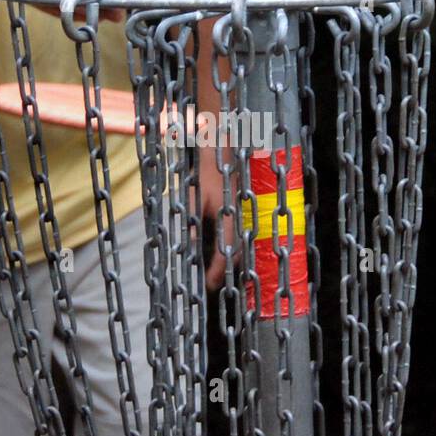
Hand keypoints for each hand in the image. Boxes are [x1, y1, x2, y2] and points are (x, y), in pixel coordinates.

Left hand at [200, 145, 235, 290]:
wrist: (223, 150)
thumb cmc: (207, 172)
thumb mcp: (194, 197)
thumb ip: (192, 221)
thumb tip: (188, 243)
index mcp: (231, 217)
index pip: (225, 252)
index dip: (217, 271)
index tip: (208, 284)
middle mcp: (242, 219)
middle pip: (238, 253)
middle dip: (225, 271)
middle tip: (212, 283)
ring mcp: (246, 216)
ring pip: (242, 245)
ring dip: (231, 261)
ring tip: (217, 273)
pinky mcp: (245, 212)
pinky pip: (241, 235)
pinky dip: (234, 248)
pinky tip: (225, 252)